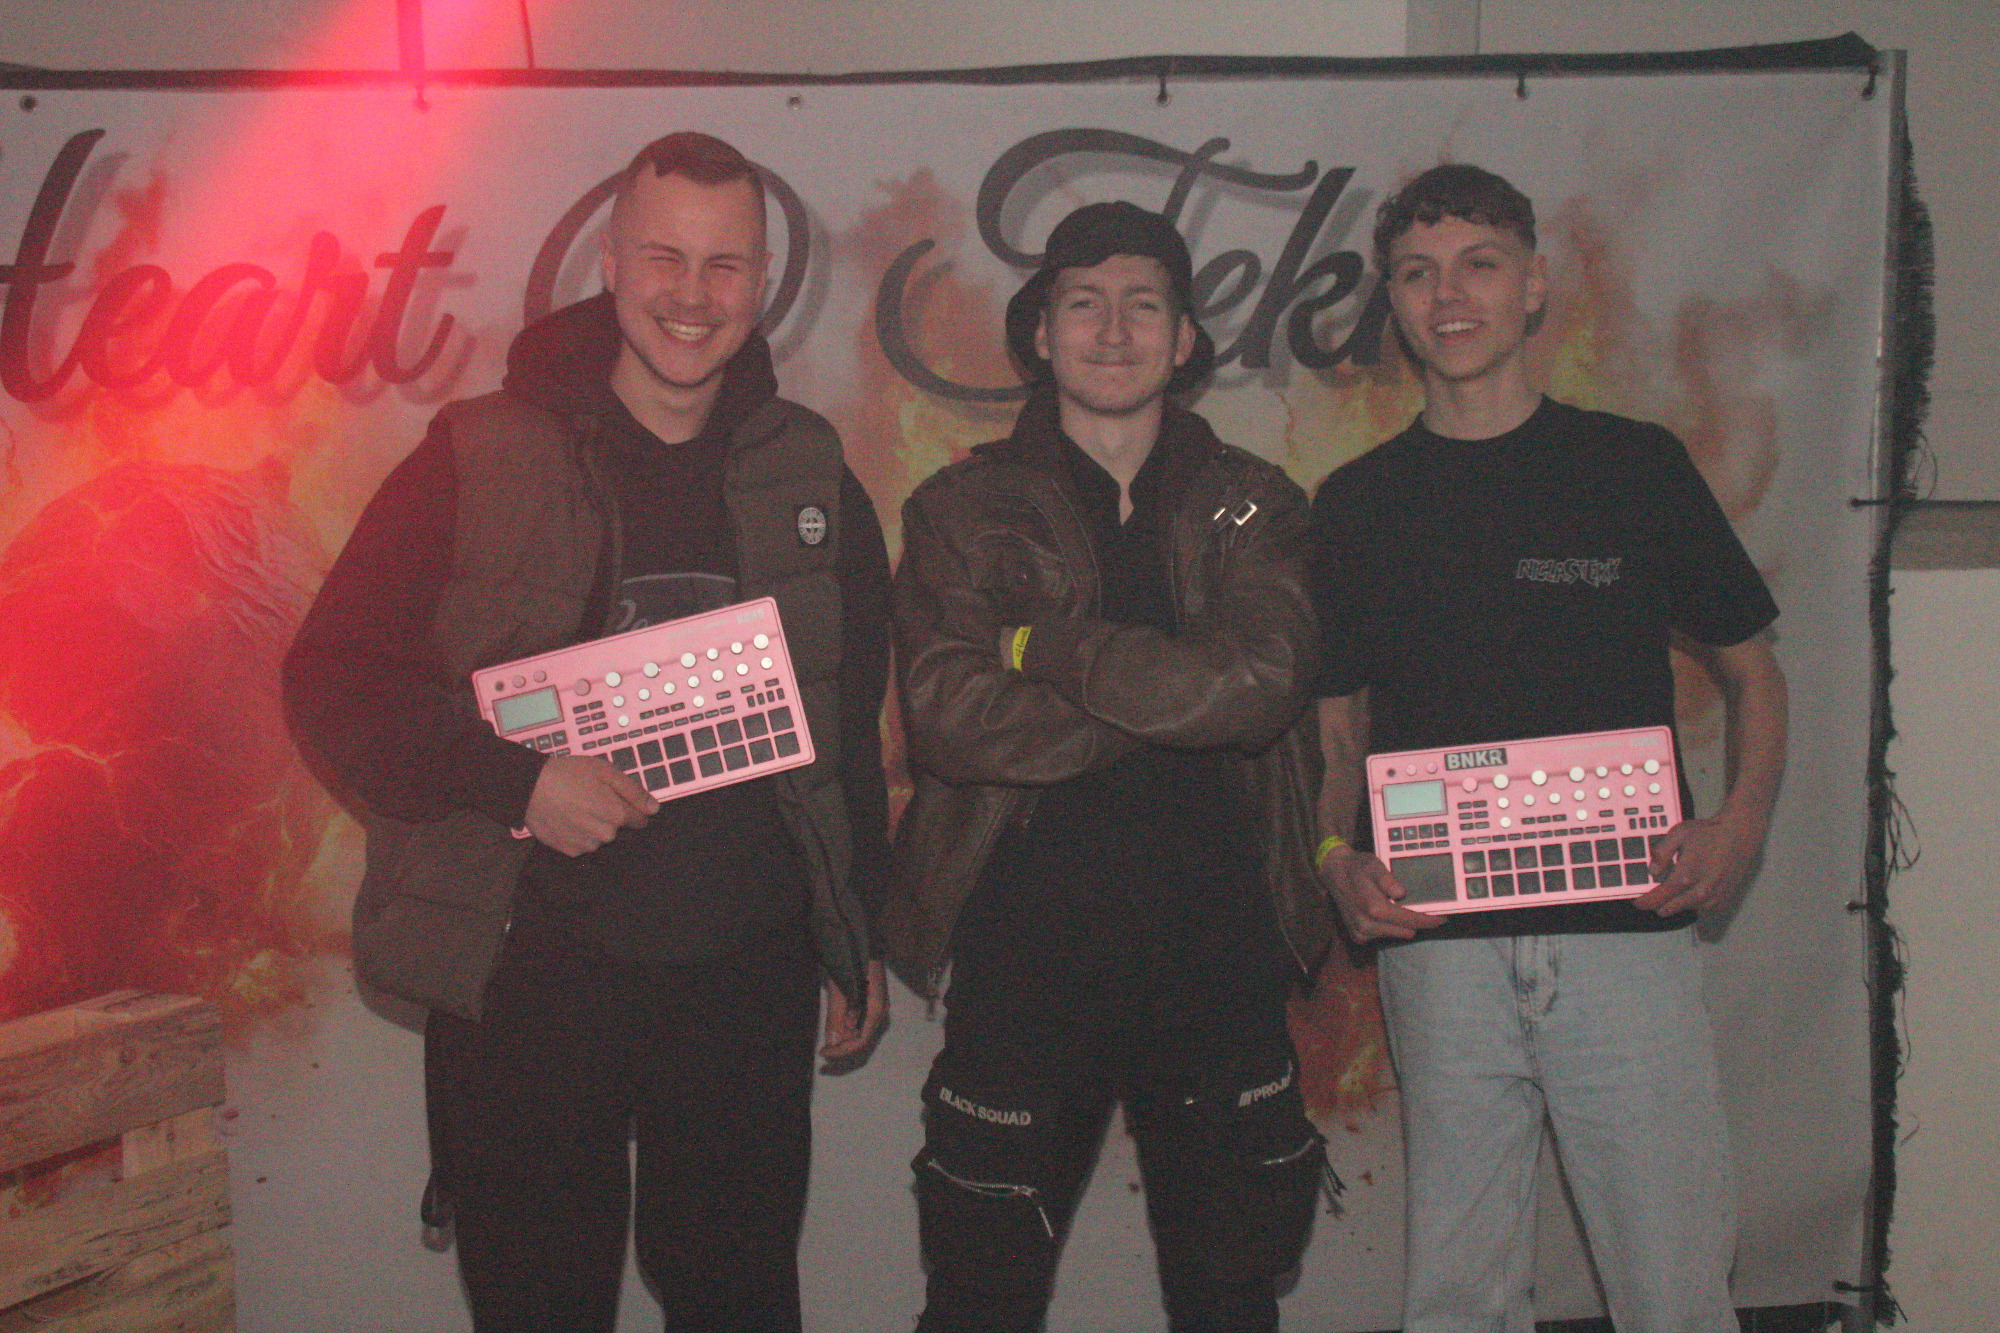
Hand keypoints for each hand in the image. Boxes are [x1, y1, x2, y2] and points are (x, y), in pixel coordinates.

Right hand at [521, 754, 657, 855]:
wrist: (529, 787)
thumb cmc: (566, 775)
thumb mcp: (605, 771)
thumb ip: (633, 791)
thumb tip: (654, 808)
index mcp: (616, 814)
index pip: (639, 819)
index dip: (631, 807)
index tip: (617, 798)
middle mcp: (604, 834)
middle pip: (618, 828)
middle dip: (609, 815)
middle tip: (589, 797)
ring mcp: (586, 844)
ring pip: (600, 837)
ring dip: (593, 825)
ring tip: (575, 807)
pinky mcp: (569, 850)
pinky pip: (583, 843)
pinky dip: (578, 833)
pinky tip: (567, 818)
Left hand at [820, 959, 888, 1069]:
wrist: (859, 939)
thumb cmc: (852, 961)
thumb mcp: (839, 991)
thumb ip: (836, 1017)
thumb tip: (832, 1041)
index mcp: (876, 1009)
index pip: (861, 1040)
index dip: (842, 1050)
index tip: (824, 1052)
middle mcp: (879, 1010)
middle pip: (860, 1036)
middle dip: (841, 1042)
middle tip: (822, 1044)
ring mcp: (875, 1005)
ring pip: (858, 1028)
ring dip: (842, 1031)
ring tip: (828, 1025)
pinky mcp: (869, 999)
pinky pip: (858, 1017)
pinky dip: (845, 1020)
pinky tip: (835, 1016)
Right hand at [1318, 844, 1441, 942]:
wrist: (1334, 873)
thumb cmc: (1357, 867)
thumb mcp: (1374, 865)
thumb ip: (1387, 880)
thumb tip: (1402, 893)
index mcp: (1373, 908)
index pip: (1409, 920)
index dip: (1428, 920)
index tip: (1442, 919)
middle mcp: (1367, 924)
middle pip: (1405, 930)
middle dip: (1416, 921)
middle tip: (1424, 909)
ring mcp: (1361, 932)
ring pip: (1396, 934)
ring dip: (1402, 924)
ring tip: (1400, 907)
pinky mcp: (1358, 936)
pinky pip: (1383, 935)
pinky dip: (1389, 926)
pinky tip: (1385, 912)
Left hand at [1634, 810, 1767, 916]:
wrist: (1739, 833)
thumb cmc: (1710, 832)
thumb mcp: (1678, 834)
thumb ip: (1661, 853)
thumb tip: (1652, 871)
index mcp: (1686, 876)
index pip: (1658, 899)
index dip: (1644, 902)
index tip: (1638, 902)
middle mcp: (1701, 891)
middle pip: (1669, 909)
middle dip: (1658, 903)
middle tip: (1655, 892)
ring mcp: (1714, 898)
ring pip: (1685, 910)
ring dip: (1677, 902)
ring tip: (1678, 884)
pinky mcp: (1724, 900)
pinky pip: (1702, 909)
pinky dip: (1694, 902)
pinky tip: (1692, 888)